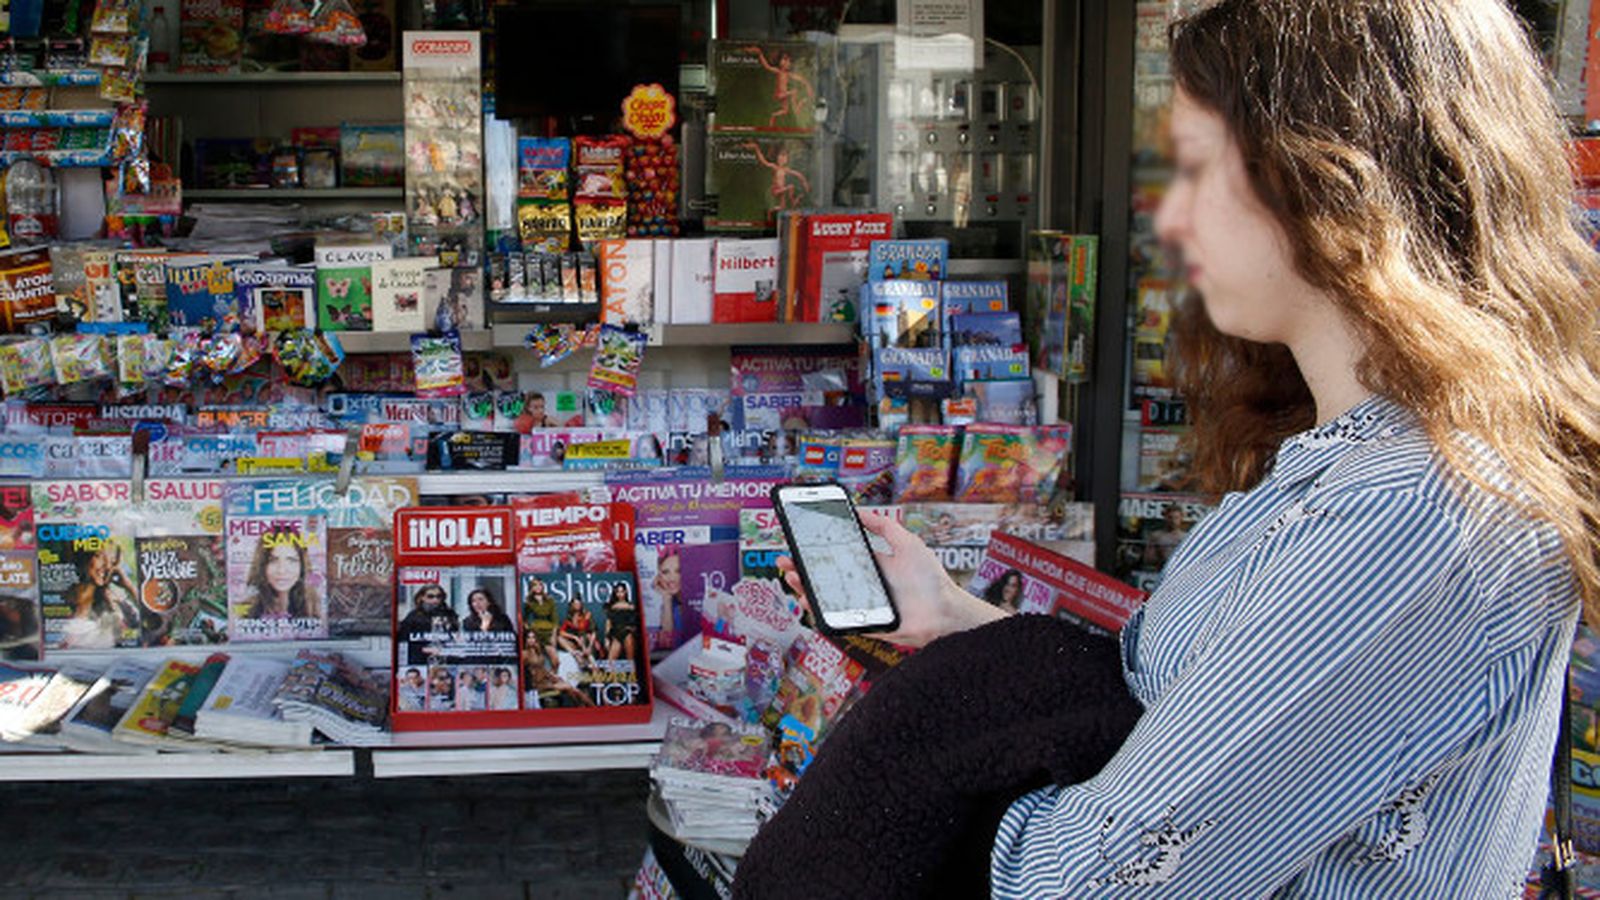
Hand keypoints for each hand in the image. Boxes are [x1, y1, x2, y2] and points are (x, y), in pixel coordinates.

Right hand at [776, 509, 1009, 648]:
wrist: (943, 611)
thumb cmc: (929, 578)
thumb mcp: (905, 542)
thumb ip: (882, 526)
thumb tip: (857, 511)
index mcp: (868, 566)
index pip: (835, 556)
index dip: (815, 550)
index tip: (798, 540)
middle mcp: (861, 585)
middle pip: (823, 577)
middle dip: (801, 568)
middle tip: (784, 560)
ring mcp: (859, 605)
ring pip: (823, 598)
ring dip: (804, 588)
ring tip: (792, 578)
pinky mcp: (861, 623)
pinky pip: (834, 619)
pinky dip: (818, 612)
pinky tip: (807, 601)